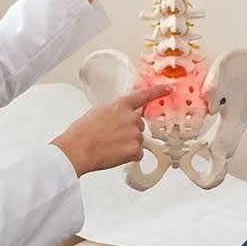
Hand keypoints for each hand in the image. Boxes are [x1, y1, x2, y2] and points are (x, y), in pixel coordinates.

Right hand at [51, 85, 170, 175]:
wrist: (77, 149)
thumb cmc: (82, 132)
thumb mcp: (98, 112)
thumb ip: (115, 112)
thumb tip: (119, 119)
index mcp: (121, 105)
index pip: (144, 95)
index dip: (158, 91)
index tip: (169, 89)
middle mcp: (131, 117)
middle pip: (139, 124)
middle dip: (129, 130)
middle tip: (112, 137)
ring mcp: (135, 133)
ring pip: (138, 139)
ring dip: (128, 144)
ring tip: (110, 146)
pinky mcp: (135, 149)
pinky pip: (137, 153)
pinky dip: (128, 156)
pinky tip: (114, 154)